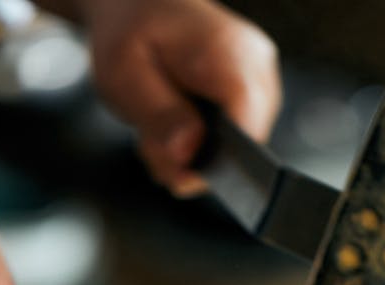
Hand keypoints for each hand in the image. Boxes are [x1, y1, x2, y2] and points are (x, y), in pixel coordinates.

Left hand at [77, 0, 280, 194]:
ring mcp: (260, 78)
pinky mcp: (254, 91)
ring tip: (160, 126)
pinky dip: (201, 142)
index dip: (209, 163)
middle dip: (193, 160)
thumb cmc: (129, 32)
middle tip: (152, 141)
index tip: (172, 168)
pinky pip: (235, 137)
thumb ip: (159, 117)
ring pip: (238, 149)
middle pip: (242, 147)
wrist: (138, 4)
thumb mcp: (124, 76)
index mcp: (228, 54)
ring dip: (193, 153)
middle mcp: (256, 65)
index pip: (245, 134)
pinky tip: (177, 123)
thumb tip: (188, 154)